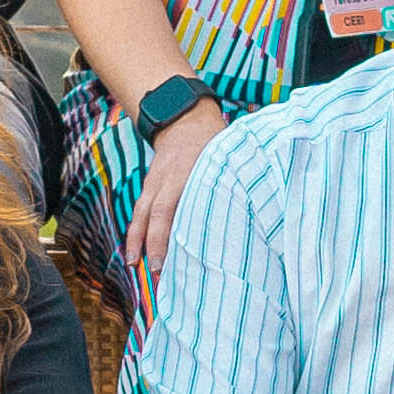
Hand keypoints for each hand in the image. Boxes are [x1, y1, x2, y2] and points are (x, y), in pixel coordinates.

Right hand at [128, 95, 227, 288]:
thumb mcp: (225, 157)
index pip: (168, 209)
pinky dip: (137, 229)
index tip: (165, 258)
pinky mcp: (150, 186)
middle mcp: (163, 181)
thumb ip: (236, 181)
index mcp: (183, 174)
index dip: (163, 235)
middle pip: (150, 216)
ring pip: (139, 214)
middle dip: (150, 244)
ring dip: (135, 239)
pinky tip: (138, 249)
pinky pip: (140, 210)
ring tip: (132, 265)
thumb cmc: (212, 143)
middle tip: (153, 273)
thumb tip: (260, 209)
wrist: (184, 120)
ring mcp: (153, 183)